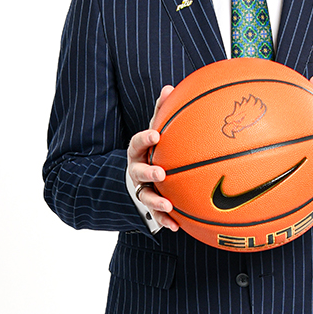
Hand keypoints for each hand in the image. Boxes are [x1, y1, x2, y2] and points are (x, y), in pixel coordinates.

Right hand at [127, 85, 180, 230]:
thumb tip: (169, 87)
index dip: (144, 139)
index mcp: (138, 152)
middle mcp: (136, 171)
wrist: (136, 179)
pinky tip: (176, 226)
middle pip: (137, 171)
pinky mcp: (148, 207)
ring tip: (168, 205)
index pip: (137, 143)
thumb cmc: (151, 151)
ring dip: (156, 202)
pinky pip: (156, 216)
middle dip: (148, 173)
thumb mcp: (154, 133)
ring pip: (145, 196)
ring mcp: (141, 190)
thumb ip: (161, 113)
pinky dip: (165, 221)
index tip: (156, 135)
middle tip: (161, 173)